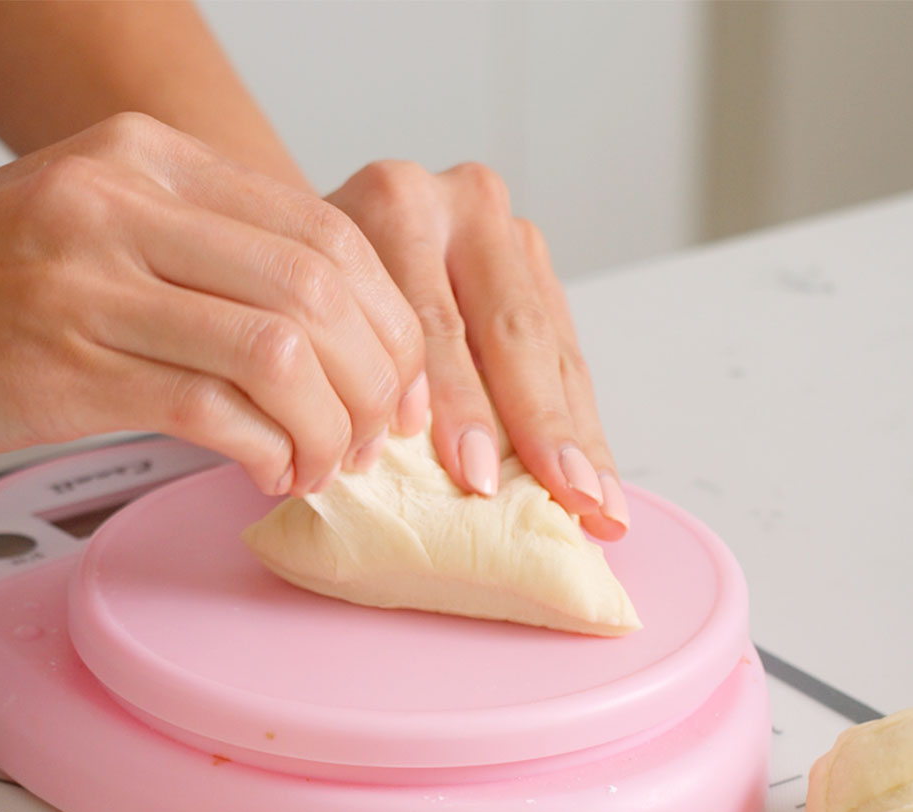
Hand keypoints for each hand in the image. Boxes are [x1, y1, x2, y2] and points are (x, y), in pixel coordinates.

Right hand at [0, 113, 426, 494]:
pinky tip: (272, 473)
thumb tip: (325, 329)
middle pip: (319, 288)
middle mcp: (125, 204)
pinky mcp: (66, 365)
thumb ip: (207, 257)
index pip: (323, 231)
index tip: (400, 378)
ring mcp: (92, 281)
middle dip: (376, 378)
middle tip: (376, 433)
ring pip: (280, 350)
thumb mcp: (100, 231)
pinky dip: (269, 452)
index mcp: (147, 160)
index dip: (387, 319)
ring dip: (329, 424)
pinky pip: (215, 411)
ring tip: (326, 462)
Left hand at [327, 161, 627, 538]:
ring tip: (600, 505)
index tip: (477, 478)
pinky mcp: (537, 265)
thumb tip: (393, 482)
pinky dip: (581, 426)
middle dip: (542, 426)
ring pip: (553, 348)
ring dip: (580, 437)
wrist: (318, 242)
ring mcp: (507, 231)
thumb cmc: (312, 305)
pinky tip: (596, 480)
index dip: (459, 406)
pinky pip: (567, 357)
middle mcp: (458, 205)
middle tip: (568, 496)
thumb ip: (349, 376)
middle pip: (511, 329)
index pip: (433, 321)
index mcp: (392, 206)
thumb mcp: (313, 322)